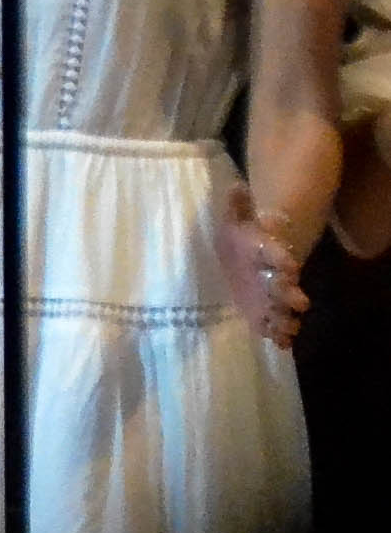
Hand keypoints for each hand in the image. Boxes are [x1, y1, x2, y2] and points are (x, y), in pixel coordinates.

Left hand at [217, 183, 310, 346]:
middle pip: (283, 284)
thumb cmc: (241, 237)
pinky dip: (279, 334)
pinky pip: (273, 324)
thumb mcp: (234, 220)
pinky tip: (283, 345)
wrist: (248, 254)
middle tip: (298, 302)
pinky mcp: (262, 311)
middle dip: (289, 293)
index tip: (289, 267)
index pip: (276, 253)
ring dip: (286, 317)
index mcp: (264, 251)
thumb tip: (234, 187)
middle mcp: (270, 274)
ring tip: (290, 328)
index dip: (282, 259)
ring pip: (282, 307)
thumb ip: (236, 206)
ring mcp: (268, 294)